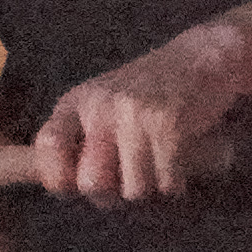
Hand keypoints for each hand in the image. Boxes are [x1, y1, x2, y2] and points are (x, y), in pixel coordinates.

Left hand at [35, 25, 244, 201]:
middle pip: (92, 184)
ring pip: (134, 190)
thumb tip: (73, 190)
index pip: (48, 148)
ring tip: (162, 159)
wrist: (203, 57)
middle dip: (115, 194)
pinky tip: (182, 156)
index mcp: (77, 102)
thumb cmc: (152, 92)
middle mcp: (98, 106)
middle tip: (133, 176)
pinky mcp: (166, 123)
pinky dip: (178, 180)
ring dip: (153, 186)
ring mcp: (132, 114)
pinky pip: (167, 183)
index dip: (60, 177)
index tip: (81, 184)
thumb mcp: (105, 106)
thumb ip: (85, 143)